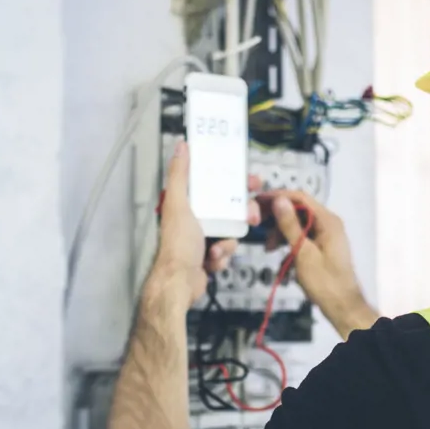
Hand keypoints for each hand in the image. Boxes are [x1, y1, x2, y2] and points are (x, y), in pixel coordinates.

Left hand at [149, 142, 260, 307]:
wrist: (180, 282)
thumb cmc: (177, 245)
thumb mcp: (178, 203)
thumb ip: (180, 174)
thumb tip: (181, 146)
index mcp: (189, 202)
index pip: (217, 184)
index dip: (236, 181)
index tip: (252, 182)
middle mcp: (196, 218)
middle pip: (231, 208)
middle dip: (243, 214)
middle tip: (253, 216)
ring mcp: (204, 237)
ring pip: (232, 231)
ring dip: (228, 241)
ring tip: (217, 248)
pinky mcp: (210, 255)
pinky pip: (228, 250)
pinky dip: (222, 256)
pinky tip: (211, 260)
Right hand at [259, 189, 377, 337]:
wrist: (342, 306)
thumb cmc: (323, 281)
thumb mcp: (302, 252)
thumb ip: (290, 225)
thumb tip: (279, 200)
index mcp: (327, 221)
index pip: (300, 197)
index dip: (278, 197)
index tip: (257, 202)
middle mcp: (329, 223)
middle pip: (299, 210)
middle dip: (278, 217)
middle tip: (258, 225)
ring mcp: (327, 234)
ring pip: (299, 224)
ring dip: (282, 233)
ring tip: (268, 248)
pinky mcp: (323, 246)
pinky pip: (304, 237)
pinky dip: (290, 243)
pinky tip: (281, 257)